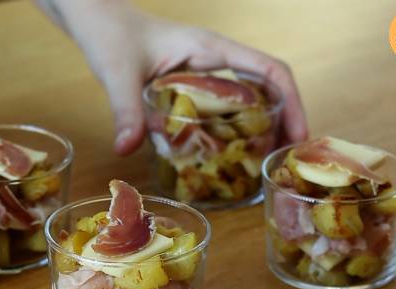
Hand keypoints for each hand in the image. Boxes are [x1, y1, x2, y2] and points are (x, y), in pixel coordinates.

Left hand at [37, 0, 307, 154]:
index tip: (299, 135)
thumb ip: (125, 110)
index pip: (269, 70)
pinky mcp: (191, 83)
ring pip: (250, 96)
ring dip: (265, 125)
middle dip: (285, 120)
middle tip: (287, 159)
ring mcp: (205, 70)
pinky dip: (237, 126)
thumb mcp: (118, 73)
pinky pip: (226, 104)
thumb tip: (126, 150)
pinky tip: (231, 151)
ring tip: (268, 161)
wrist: (96, 20)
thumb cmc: (110, 34)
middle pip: (269, 87)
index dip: (291, 102)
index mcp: (211, 48)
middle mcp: (215, 58)